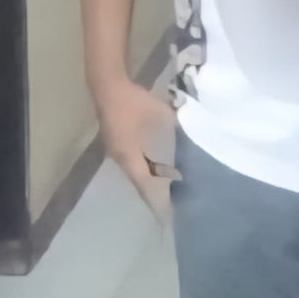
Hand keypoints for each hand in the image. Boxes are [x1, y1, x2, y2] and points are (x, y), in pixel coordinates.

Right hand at [96, 79, 177, 215]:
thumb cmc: (134, 102)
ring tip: (164, 187)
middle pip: (138, 181)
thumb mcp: (161, 114)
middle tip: (170, 201)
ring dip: (147, 179)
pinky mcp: (114, 141)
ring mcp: (114, 150)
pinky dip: (142, 166)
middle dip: (153, 192)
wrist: (108, 85)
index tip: (166, 213)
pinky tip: (153, 165)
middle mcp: (119, 158)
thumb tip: (190, 138)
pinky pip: (130, 161)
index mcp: (129, 156)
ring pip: (133, 171)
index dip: (156, 198)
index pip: (145, 184)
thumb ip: (177, 128)